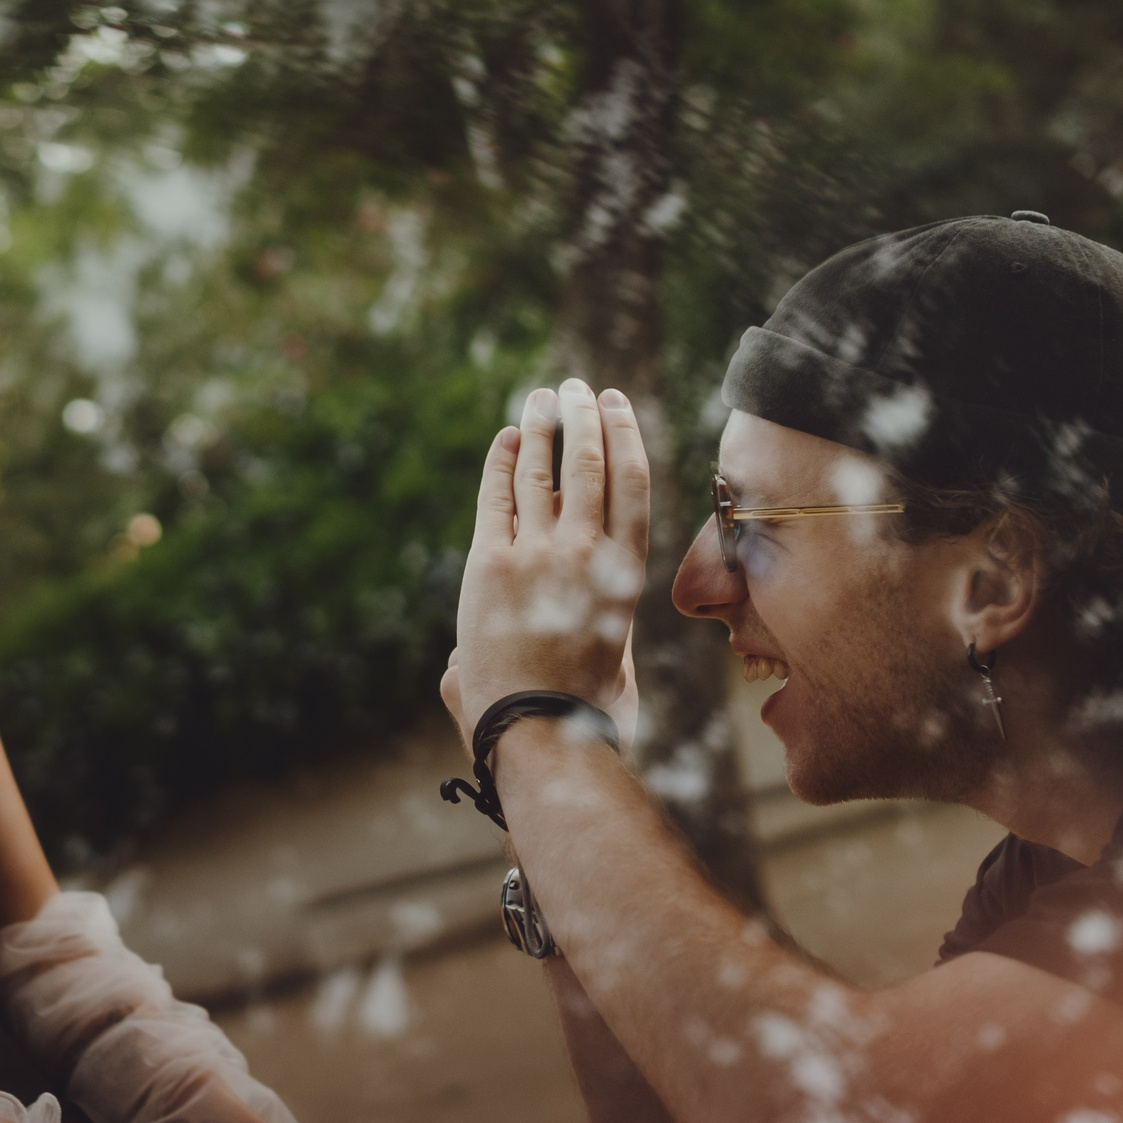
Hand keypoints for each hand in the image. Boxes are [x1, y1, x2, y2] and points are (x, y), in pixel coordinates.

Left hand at [448, 380, 651, 734]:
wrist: (541, 734)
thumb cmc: (590, 716)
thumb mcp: (622, 666)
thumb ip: (611, 637)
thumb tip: (600, 642)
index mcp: (626, 573)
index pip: (631, 485)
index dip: (625, 437)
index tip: (617, 406)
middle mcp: (586, 552)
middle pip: (589, 464)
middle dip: (583, 418)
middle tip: (577, 388)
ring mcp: (538, 554)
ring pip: (543, 470)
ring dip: (543, 426)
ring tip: (542, 396)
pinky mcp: (491, 564)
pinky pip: (497, 496)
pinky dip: (503, 461)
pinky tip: (508, 438)